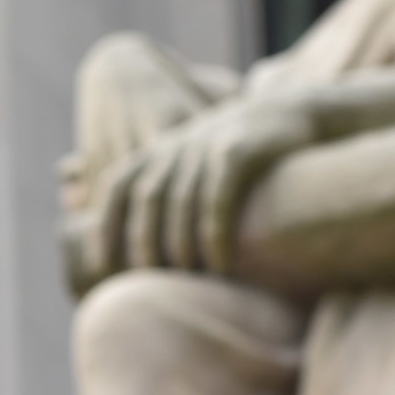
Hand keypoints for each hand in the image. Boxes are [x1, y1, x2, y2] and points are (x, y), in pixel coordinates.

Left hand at [94, 97, 317, 275]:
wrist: (293, 114)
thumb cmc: (242, 157)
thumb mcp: (197, 167)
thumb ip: (169, 195)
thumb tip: (146, 253)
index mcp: (159, 152)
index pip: (117, 187)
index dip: (105, 226)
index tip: (102, 265)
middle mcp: (177, 146)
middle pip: (146, 197)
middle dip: (142, 242)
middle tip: (150, 281)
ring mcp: (206, 145)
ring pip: (180, 199)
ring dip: (180, 244)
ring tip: (188, 279)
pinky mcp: (238, 149)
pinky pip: (217, 196)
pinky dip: (213, 232)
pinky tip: (220, 264)